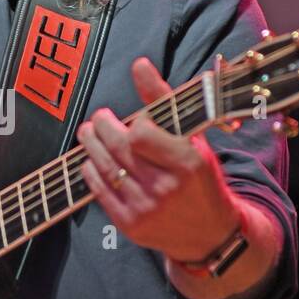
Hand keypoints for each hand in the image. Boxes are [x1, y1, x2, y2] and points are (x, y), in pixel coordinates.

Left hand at [77, 56, 240, 263]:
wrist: (210, 233)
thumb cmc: (200, 178)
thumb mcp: (193, 138)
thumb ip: (164, 101)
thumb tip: (139, 65)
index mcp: (188, 163)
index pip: (141, 134)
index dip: (133, 123)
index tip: (134, 120)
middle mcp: (167, 188)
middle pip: (119, 148)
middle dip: (102, 127)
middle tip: (99, 118)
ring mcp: (147, 209)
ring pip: (106, 168)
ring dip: (91, 146)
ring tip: (88, 132)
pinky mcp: (131, 225)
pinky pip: (100, 192)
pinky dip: (91, 171)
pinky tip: (91, 160)